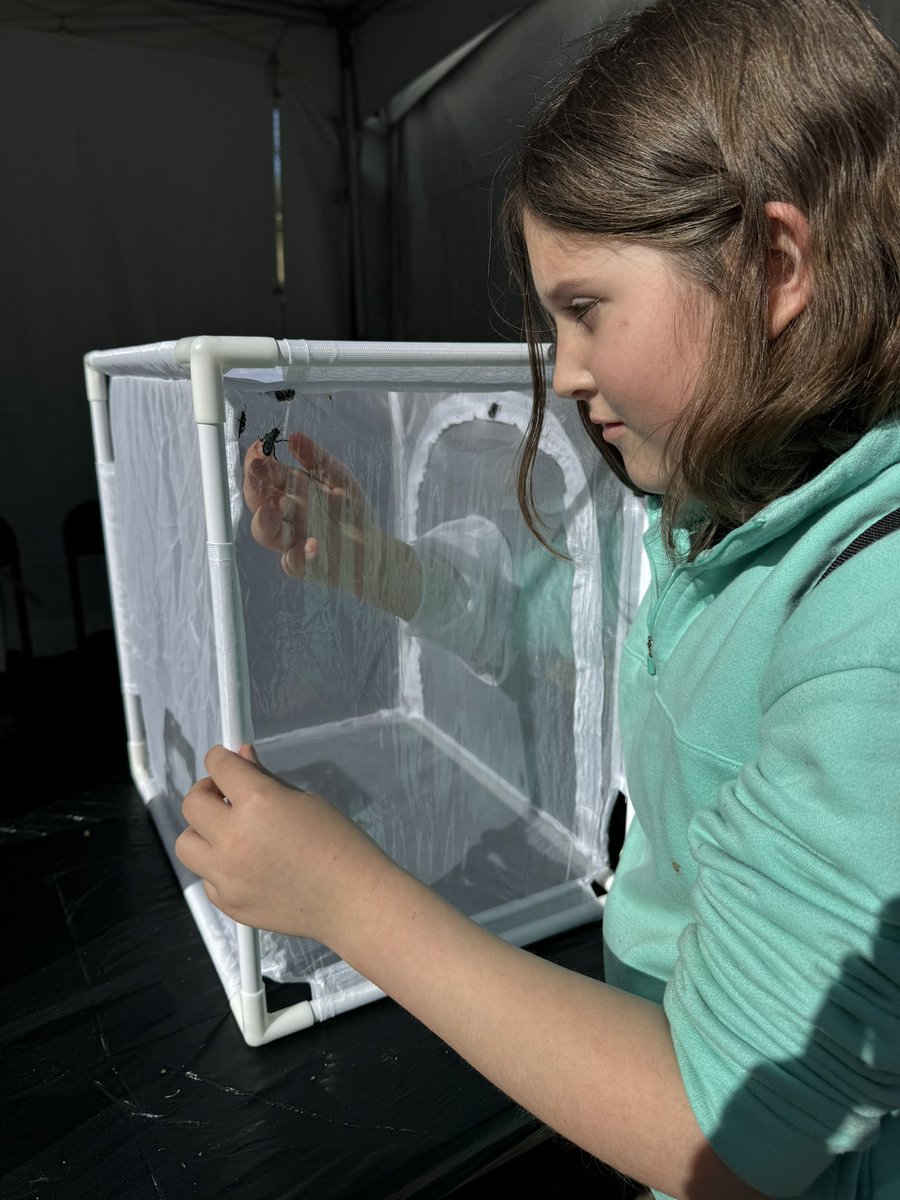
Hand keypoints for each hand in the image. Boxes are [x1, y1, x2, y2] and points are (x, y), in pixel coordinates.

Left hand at [174, 744, 394, 946]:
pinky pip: (207, 878)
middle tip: (226, 797)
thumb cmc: (338, 843)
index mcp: (257, 801)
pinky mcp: (228, 902)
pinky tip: (245, 867)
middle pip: (192, 804)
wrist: (350, 899)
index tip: (223, 760)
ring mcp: (226, 874)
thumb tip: (243, 758)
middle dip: (207, 793)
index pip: (219, 766)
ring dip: (202, 832)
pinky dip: (219, 868)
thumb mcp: (304, 800)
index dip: (220, 758)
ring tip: (228, 835)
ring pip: (186, 844)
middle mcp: (233, 837)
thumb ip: (266, 780)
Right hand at [243, 432, 421, 617]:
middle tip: (259, 471)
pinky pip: (292, 562)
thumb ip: (316, 458)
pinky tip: (313, 544)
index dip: (256, 462)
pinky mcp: (300, 565)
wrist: (372, 547)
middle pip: (257, 501)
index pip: (263, 475)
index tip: (259, 449)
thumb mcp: (339, 478)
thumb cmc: (351, 511)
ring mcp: (288, 540)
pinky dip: (299, 554)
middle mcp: (283, 515)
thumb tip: (294, 436)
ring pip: (264, 532)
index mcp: (288, 491)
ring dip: (265, 518)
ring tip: (276, 504)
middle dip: (254, 485)